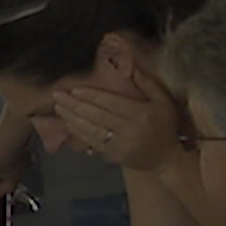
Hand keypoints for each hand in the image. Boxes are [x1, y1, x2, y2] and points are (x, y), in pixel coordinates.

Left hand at [49, 82, 171, 171]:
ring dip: (72, 119)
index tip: (74, 89)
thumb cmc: (166, 126)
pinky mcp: (115, 156)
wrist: (168, 159)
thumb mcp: (164, 101)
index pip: (110, 102)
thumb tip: (131, 66)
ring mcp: (121, 145)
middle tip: (57, 96)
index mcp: (141, 114)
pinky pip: (94, 143)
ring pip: (92, 131)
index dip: (91, 96)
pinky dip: (79, 133)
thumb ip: (148, 83)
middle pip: (97, 116)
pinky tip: (69, 124)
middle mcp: (129, 130)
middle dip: (74, 105)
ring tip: (59, 108)